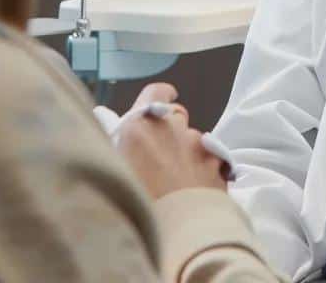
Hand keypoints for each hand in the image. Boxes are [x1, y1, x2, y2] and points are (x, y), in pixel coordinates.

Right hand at [115, 83, 228, 198]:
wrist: (173, 232)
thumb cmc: (134, 204)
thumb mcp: (112, 168)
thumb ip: (115, 143)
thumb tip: (108, 122)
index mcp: (140, 126)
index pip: (155, 93)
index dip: (159, 95)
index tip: (161, 100)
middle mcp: (173, 128)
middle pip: (176, 115)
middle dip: (171, 128)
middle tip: (160, 153)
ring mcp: (198, 146)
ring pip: (193, 139)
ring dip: (187, 151)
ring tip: (176, 180)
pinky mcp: (217, 165)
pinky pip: (211, 158)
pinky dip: (204, 167)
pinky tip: (194, 188)